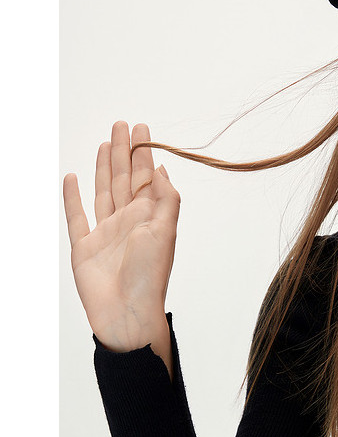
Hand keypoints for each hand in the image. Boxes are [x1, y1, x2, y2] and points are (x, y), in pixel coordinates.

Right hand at [63, 122, 179, 376]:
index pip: (146, 176)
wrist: (126, 312)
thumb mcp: (165, 230)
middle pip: (124, 178)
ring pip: (103, 191)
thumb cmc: (150, 275)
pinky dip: (73, 197)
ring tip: (104, 143)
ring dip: (102, 167)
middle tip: (122, 124)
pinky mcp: (84, 247)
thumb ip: (166, 198)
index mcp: (149, 216)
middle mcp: (128, 221)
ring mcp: (105, 233)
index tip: (142, 129)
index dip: (143, 152)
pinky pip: (77, 217)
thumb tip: (162, 169)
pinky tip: (72, 178)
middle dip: (123, 151)